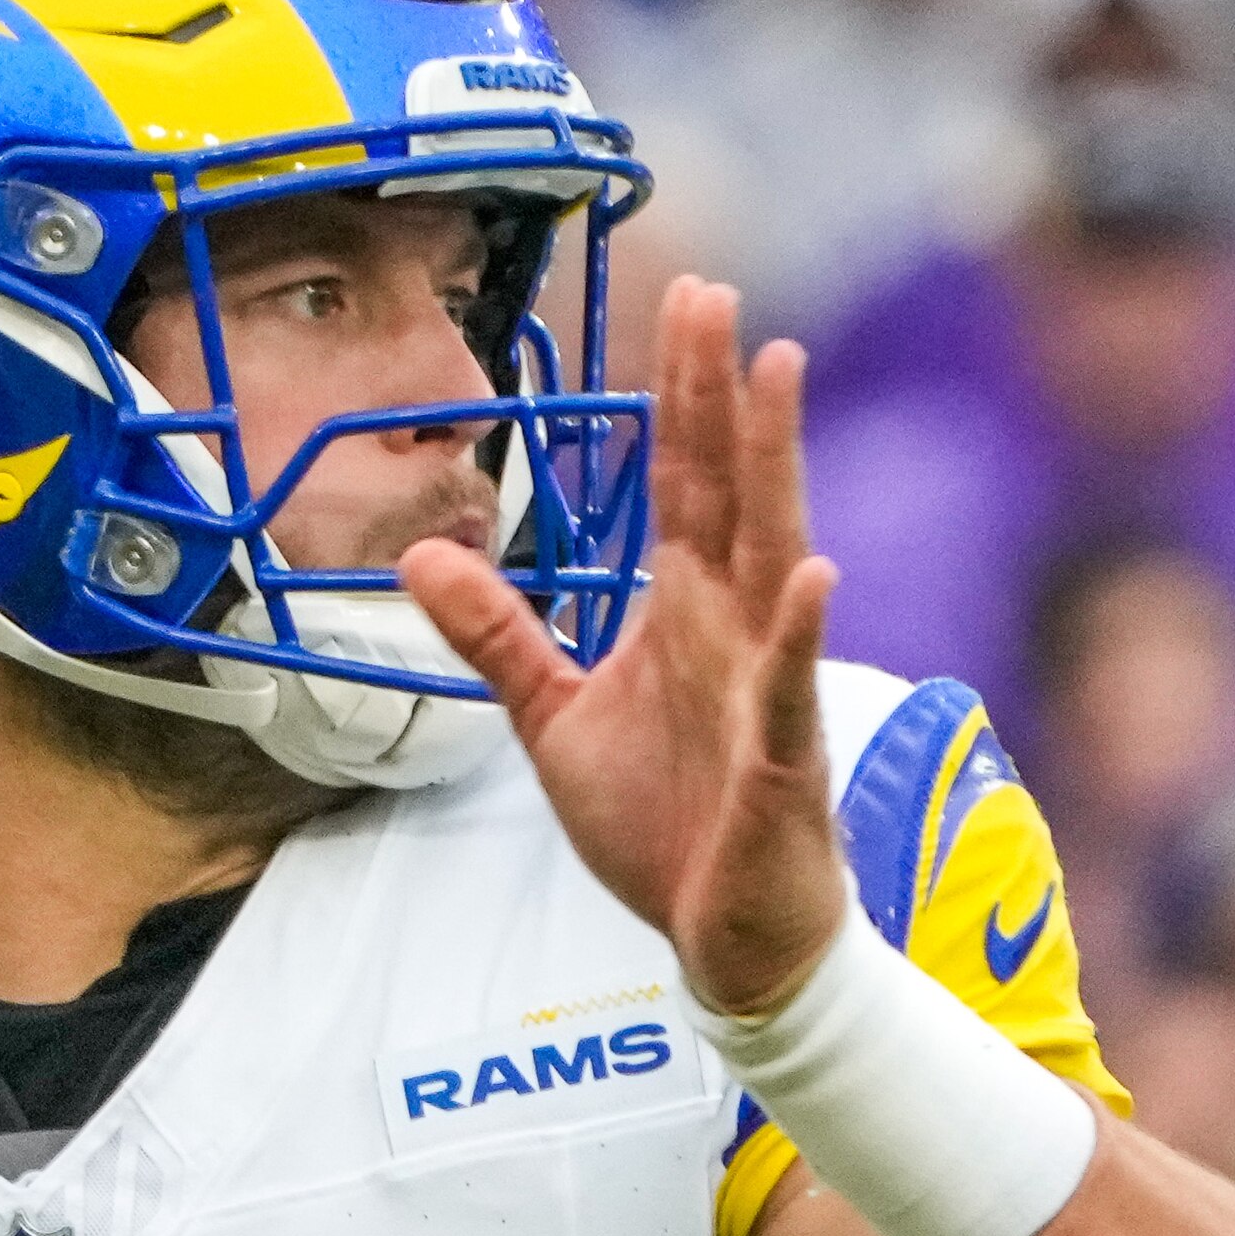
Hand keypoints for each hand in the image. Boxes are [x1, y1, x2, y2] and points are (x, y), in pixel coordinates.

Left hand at [400, 275, 847, 1020]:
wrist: (725, 940)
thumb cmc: (664, 826)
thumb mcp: (554, 718)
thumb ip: (496, 635)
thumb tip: (420, 555)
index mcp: (687, 611)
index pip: (686, 481)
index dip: (682, 393)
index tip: (686, 299)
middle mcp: (735, 629)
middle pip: (730, 489)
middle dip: (722, 394)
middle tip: (719, 295)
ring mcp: (767, 687)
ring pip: (776, 557)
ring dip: (778, 468)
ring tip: (780, 375)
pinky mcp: (781, 760)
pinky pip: (792, 687)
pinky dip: (801, 634)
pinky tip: (814, 575)